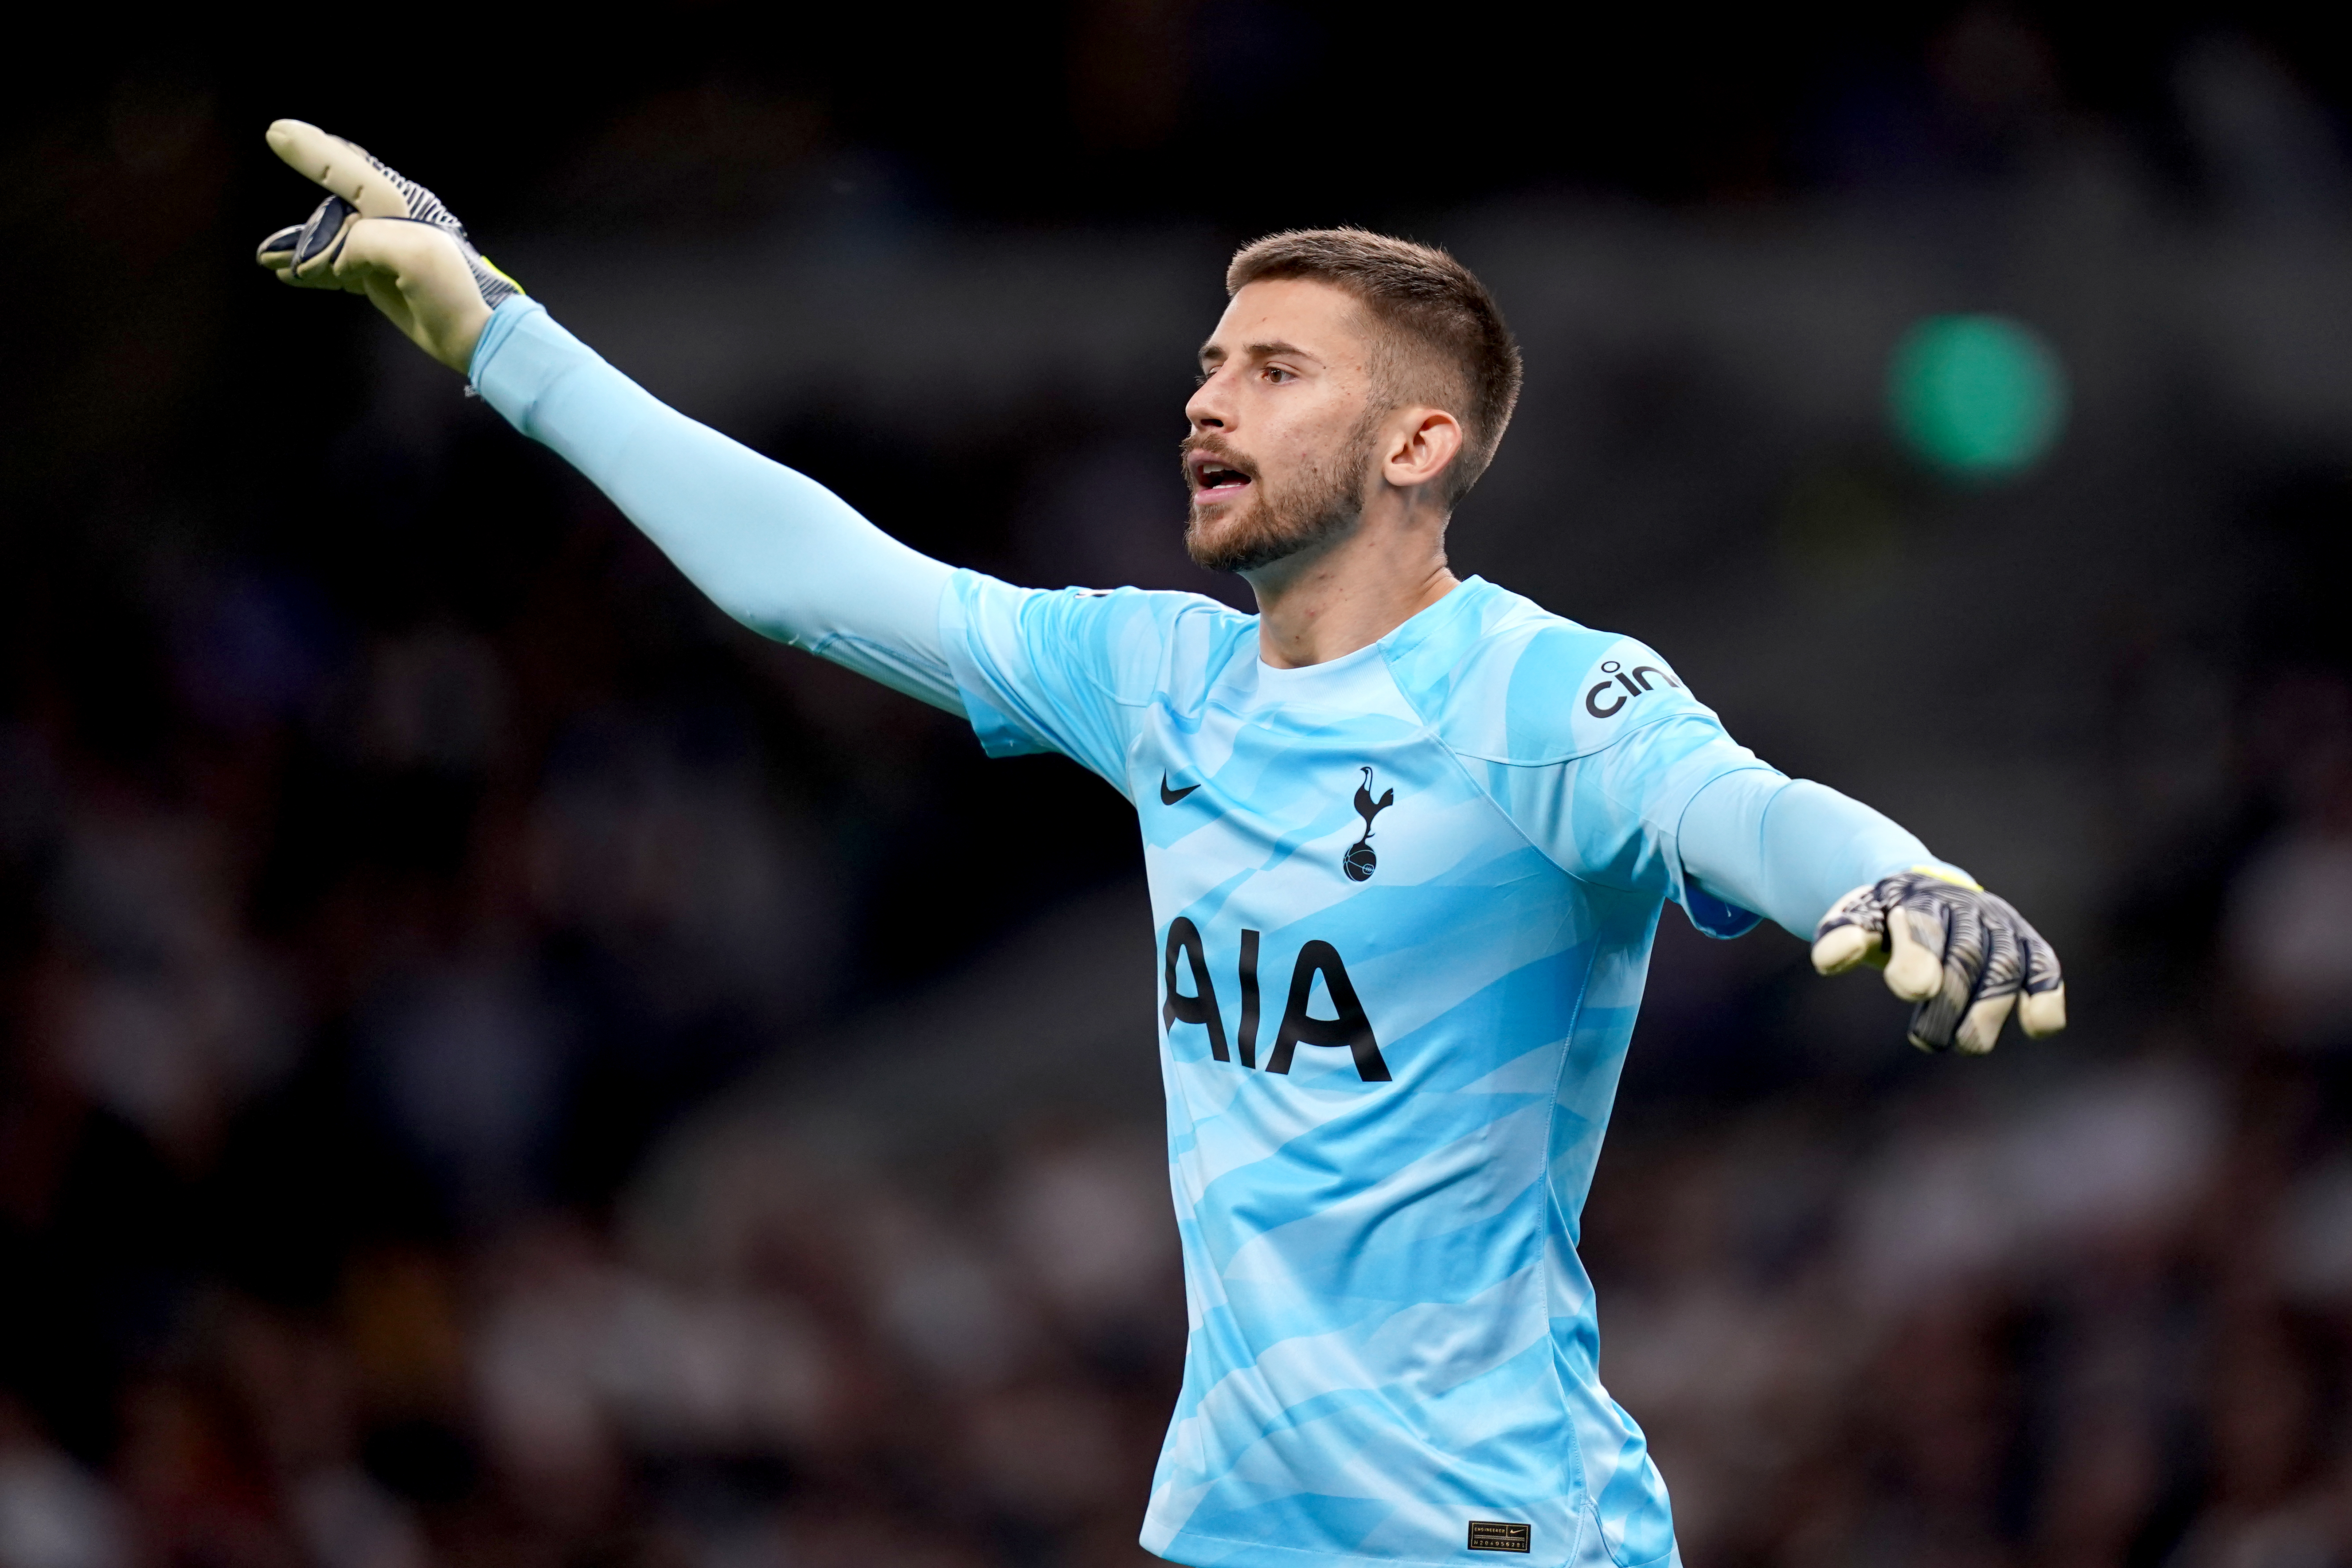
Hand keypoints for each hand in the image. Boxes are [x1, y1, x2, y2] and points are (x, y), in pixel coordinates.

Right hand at [254, 120, 522, 372]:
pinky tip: (289, 274)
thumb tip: (335, 257)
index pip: (349, 170)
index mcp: (402, 206)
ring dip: (299, 248)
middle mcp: (392, 221)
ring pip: (331, 240)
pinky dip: (313, 270)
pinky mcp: (384, 278)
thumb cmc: (455, 290)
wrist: (478, 335)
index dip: (312, 151)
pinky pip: (339, 267)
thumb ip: (361, 243)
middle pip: (335, 208)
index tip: (276, 132)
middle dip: (304, 221)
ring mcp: (387, 249)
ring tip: (267, 258)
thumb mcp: (411, 256)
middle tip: (271, 243)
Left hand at [1810, 869, 2065, 1053]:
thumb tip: (1826, 960)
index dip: (1919, 957)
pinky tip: (2035, 1027)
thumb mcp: (1857, 921)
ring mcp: (2001, 927)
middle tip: (1927, 1038)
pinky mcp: (2029, 948)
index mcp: (1920, 898)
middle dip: (1950, 1002)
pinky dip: (2045, 997)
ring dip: (1988, 1012)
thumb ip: (1842, 938)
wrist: (1924, 893)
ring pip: (2005, 969)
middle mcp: (1967, 908)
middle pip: (1965, 957)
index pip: (1923, 928)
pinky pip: (2045, 969)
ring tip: (1965, 1044)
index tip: (1912, 989)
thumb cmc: (1886, 918)